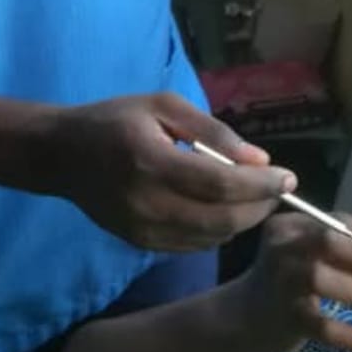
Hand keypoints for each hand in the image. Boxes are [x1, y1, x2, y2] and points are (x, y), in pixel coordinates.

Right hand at [47, 92, 295, 251]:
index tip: (289, 176)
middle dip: (260, 206)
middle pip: (222, 218)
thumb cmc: (115, 119)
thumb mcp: (163, 106)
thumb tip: (259, 159)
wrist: (62, 156)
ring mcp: (143, 230)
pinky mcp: (141, 244)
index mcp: (151, 160)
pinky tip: (224, 209)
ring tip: (255, 197)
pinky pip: (194, 244)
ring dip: (243, 220)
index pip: (220, 184)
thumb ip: (212, 132)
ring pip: (212, 237)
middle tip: (278, 189)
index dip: (261, 184)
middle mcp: (147, 202)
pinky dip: (218, 229)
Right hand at [229, 212, 351, 351]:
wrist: (246, 317)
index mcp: (291, 224)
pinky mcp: (283, 316)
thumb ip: (350, 239)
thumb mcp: (312, 252)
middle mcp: (281, 246)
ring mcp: (279, 280)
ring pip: (321, 278)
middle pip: (328, 242)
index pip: (338, 222)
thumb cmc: (289, 280)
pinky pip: (320, 325)